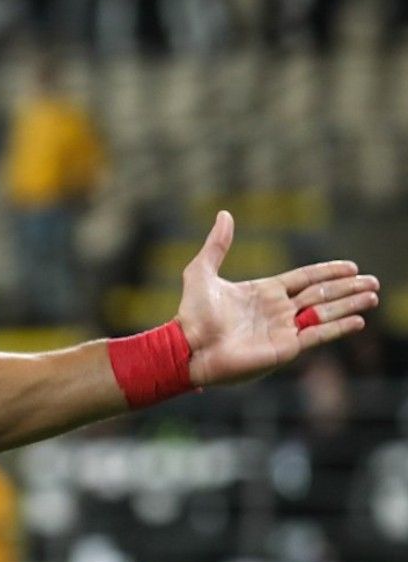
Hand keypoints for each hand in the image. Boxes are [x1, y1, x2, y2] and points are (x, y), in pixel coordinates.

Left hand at [177, 211, 379, 387]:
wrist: (188, 346)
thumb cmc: (192, 313)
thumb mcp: (202, 271)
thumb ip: (217, 245)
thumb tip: (224, 214)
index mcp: (264, 292)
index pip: (305, 279)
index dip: (328, 272)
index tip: (352, 267)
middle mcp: (278, 311)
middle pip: (321, 295)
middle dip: (348, 288)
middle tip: (374, 282)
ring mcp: (283, 330)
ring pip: (325, 313)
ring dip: (350, 305)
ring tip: (373, 297)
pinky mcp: (285, 348)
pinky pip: (317, 336)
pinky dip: (338, 328)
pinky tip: (358, 321)